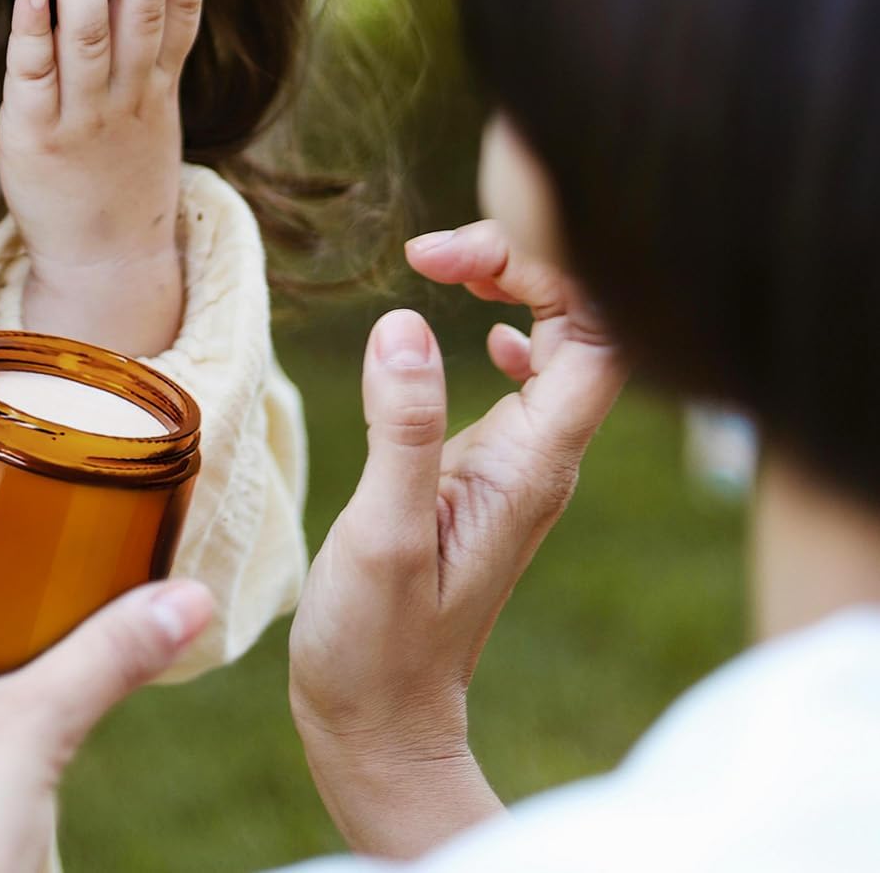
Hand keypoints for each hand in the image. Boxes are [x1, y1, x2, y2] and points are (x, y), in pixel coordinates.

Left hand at [0, 0, 212, 354]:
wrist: (104, 263)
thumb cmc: (122, 175)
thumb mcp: (153, 111)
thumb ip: (148, 49)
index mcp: (158, 86)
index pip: (181, 10)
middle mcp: (127, 96)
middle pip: (141, 14)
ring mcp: (83, 118)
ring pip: (88, 39)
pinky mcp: (35, 139)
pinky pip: (35, 81)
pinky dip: (33, 37)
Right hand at [288, 220, 624, 860]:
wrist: (383, 720)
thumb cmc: (377, 643)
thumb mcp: (381, 534)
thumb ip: (402, 428)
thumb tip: (407, 322)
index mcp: (533, 466)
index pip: (595, 333)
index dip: (541, 269)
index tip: (441, 259)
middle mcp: (544, 459)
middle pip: (586, 325)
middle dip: (525, 263)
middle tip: (432, 251)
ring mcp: (523, 465)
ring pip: (561, 346)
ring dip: (517, 288)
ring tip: (443, 264)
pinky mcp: (491, 473)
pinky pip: (533, 379)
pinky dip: (510, 328)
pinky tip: (480, 324)